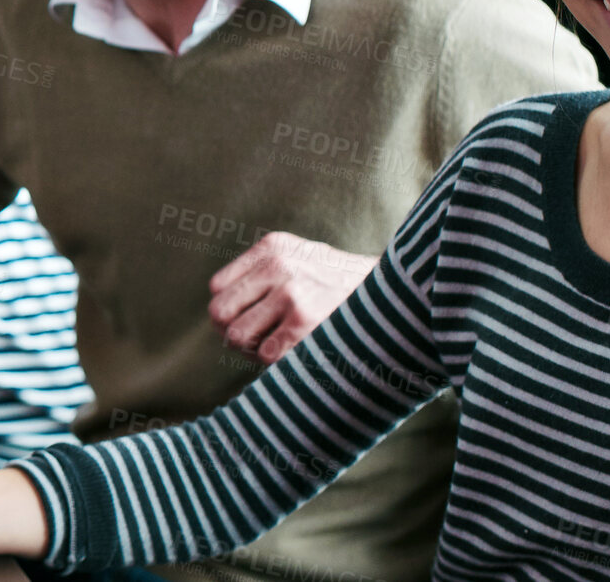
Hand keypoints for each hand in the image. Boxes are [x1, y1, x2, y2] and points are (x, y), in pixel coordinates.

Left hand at [208, 231, 376, 362]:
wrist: (392, 295)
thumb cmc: (337, 283)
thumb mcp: (300, 257)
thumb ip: (261, 272)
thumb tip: (219, 312)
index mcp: (272, 248)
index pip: (217, 288)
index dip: (229, 309)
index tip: (248, 318)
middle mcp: (278, 266)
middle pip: (219, 312)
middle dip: (232, 331)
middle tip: (255, 338)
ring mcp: (291, 293)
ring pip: (237, 335)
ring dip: (252, 349)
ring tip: (274, 344)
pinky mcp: (304, 322)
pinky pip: (264, 354)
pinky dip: (275, 360)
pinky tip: (293, 351)